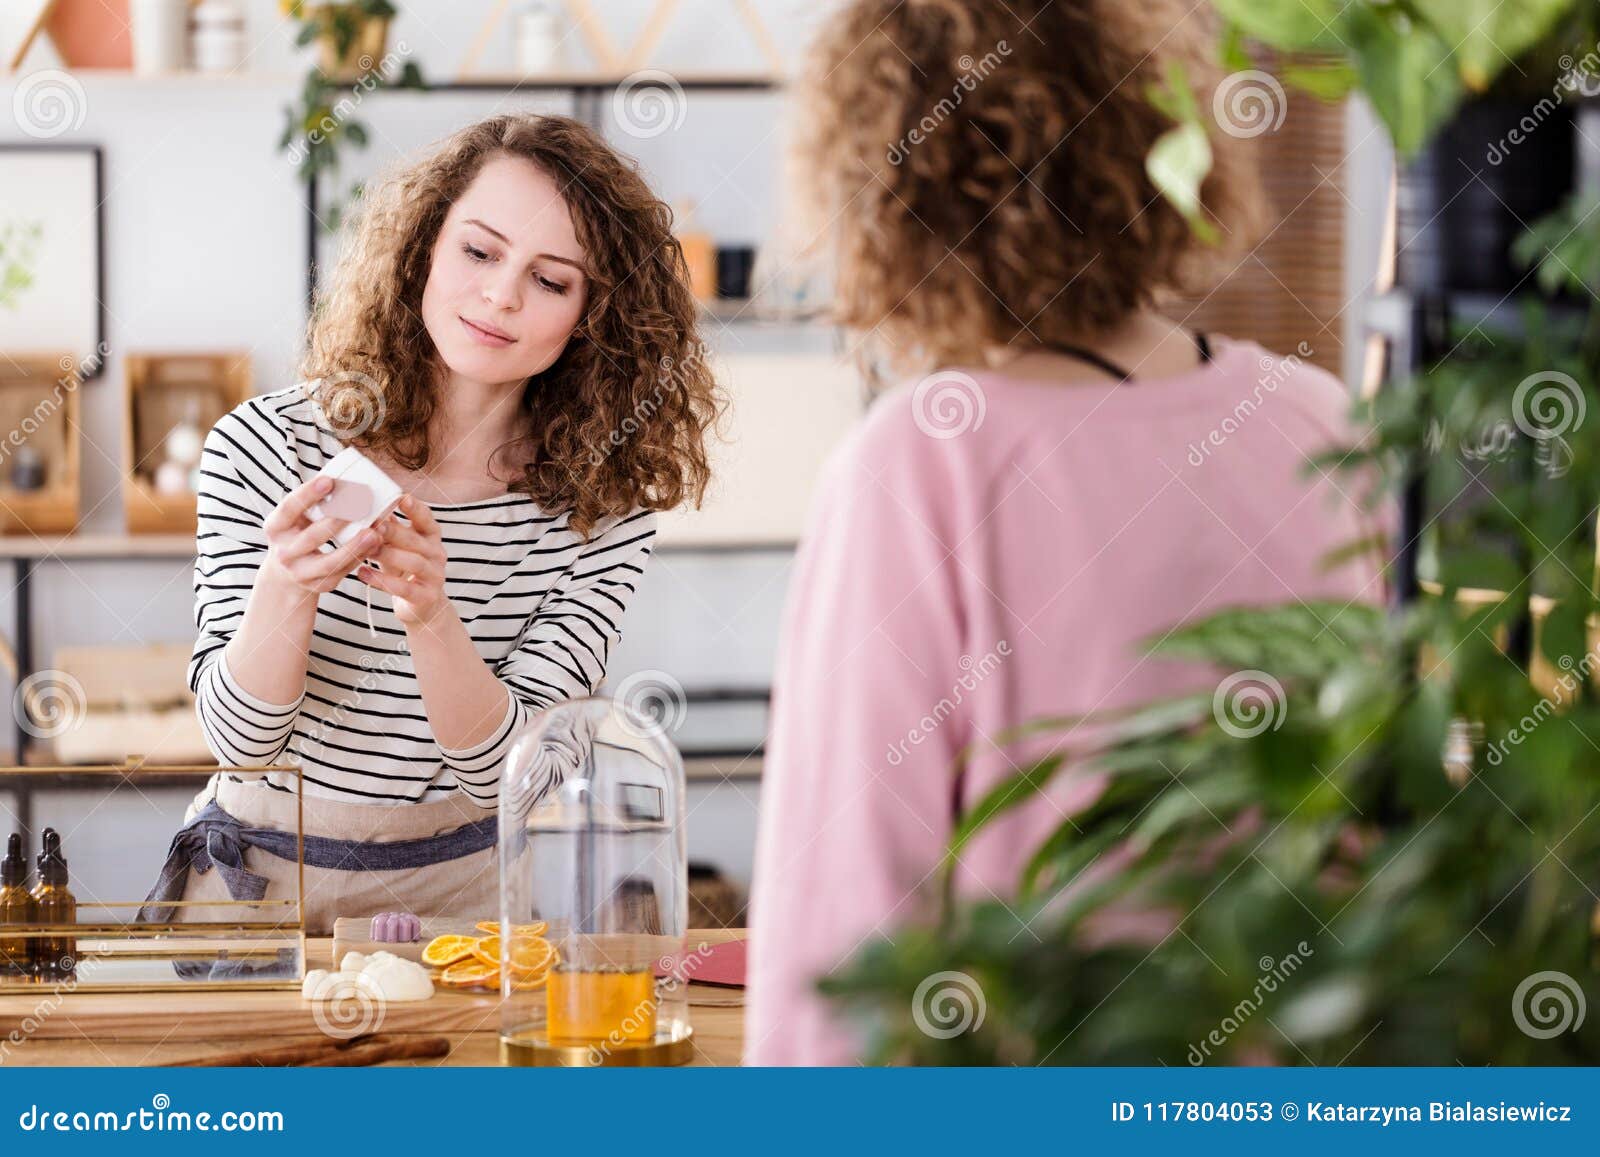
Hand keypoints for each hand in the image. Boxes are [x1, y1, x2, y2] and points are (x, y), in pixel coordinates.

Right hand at [262, 475, 382, 596]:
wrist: (286, 574)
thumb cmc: (297, 535)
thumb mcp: (294, 519)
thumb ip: (312, 504)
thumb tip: (345, 478)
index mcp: (275, 527)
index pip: (289, 508)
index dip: (308, 494)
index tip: (329, 480)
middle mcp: (284, 552)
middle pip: (312, 536)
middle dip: (337, 520)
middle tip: (361, 504)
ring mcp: (300, 572)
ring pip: (330, 561)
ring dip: (354, 546)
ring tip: (374, 532)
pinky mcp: (319, 586)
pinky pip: (342, 572)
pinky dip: (360, 558)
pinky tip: (375, 544)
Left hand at [357, 494, 451, 627]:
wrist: (422, 606)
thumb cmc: (405, 571)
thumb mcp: (398, 547)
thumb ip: (389, 529)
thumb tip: (368, 503)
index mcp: (432, 538)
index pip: (427, 519)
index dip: (416, 509)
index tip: (402, 497)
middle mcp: (438, 555)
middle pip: (417, 540)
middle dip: (395, 532)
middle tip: (375, 525)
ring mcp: (435, 576)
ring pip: (414, 562)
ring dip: (389, 555)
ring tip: (367, 550)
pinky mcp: (426, 597)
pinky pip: (404, 588)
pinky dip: (382, 581)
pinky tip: (362, 574)